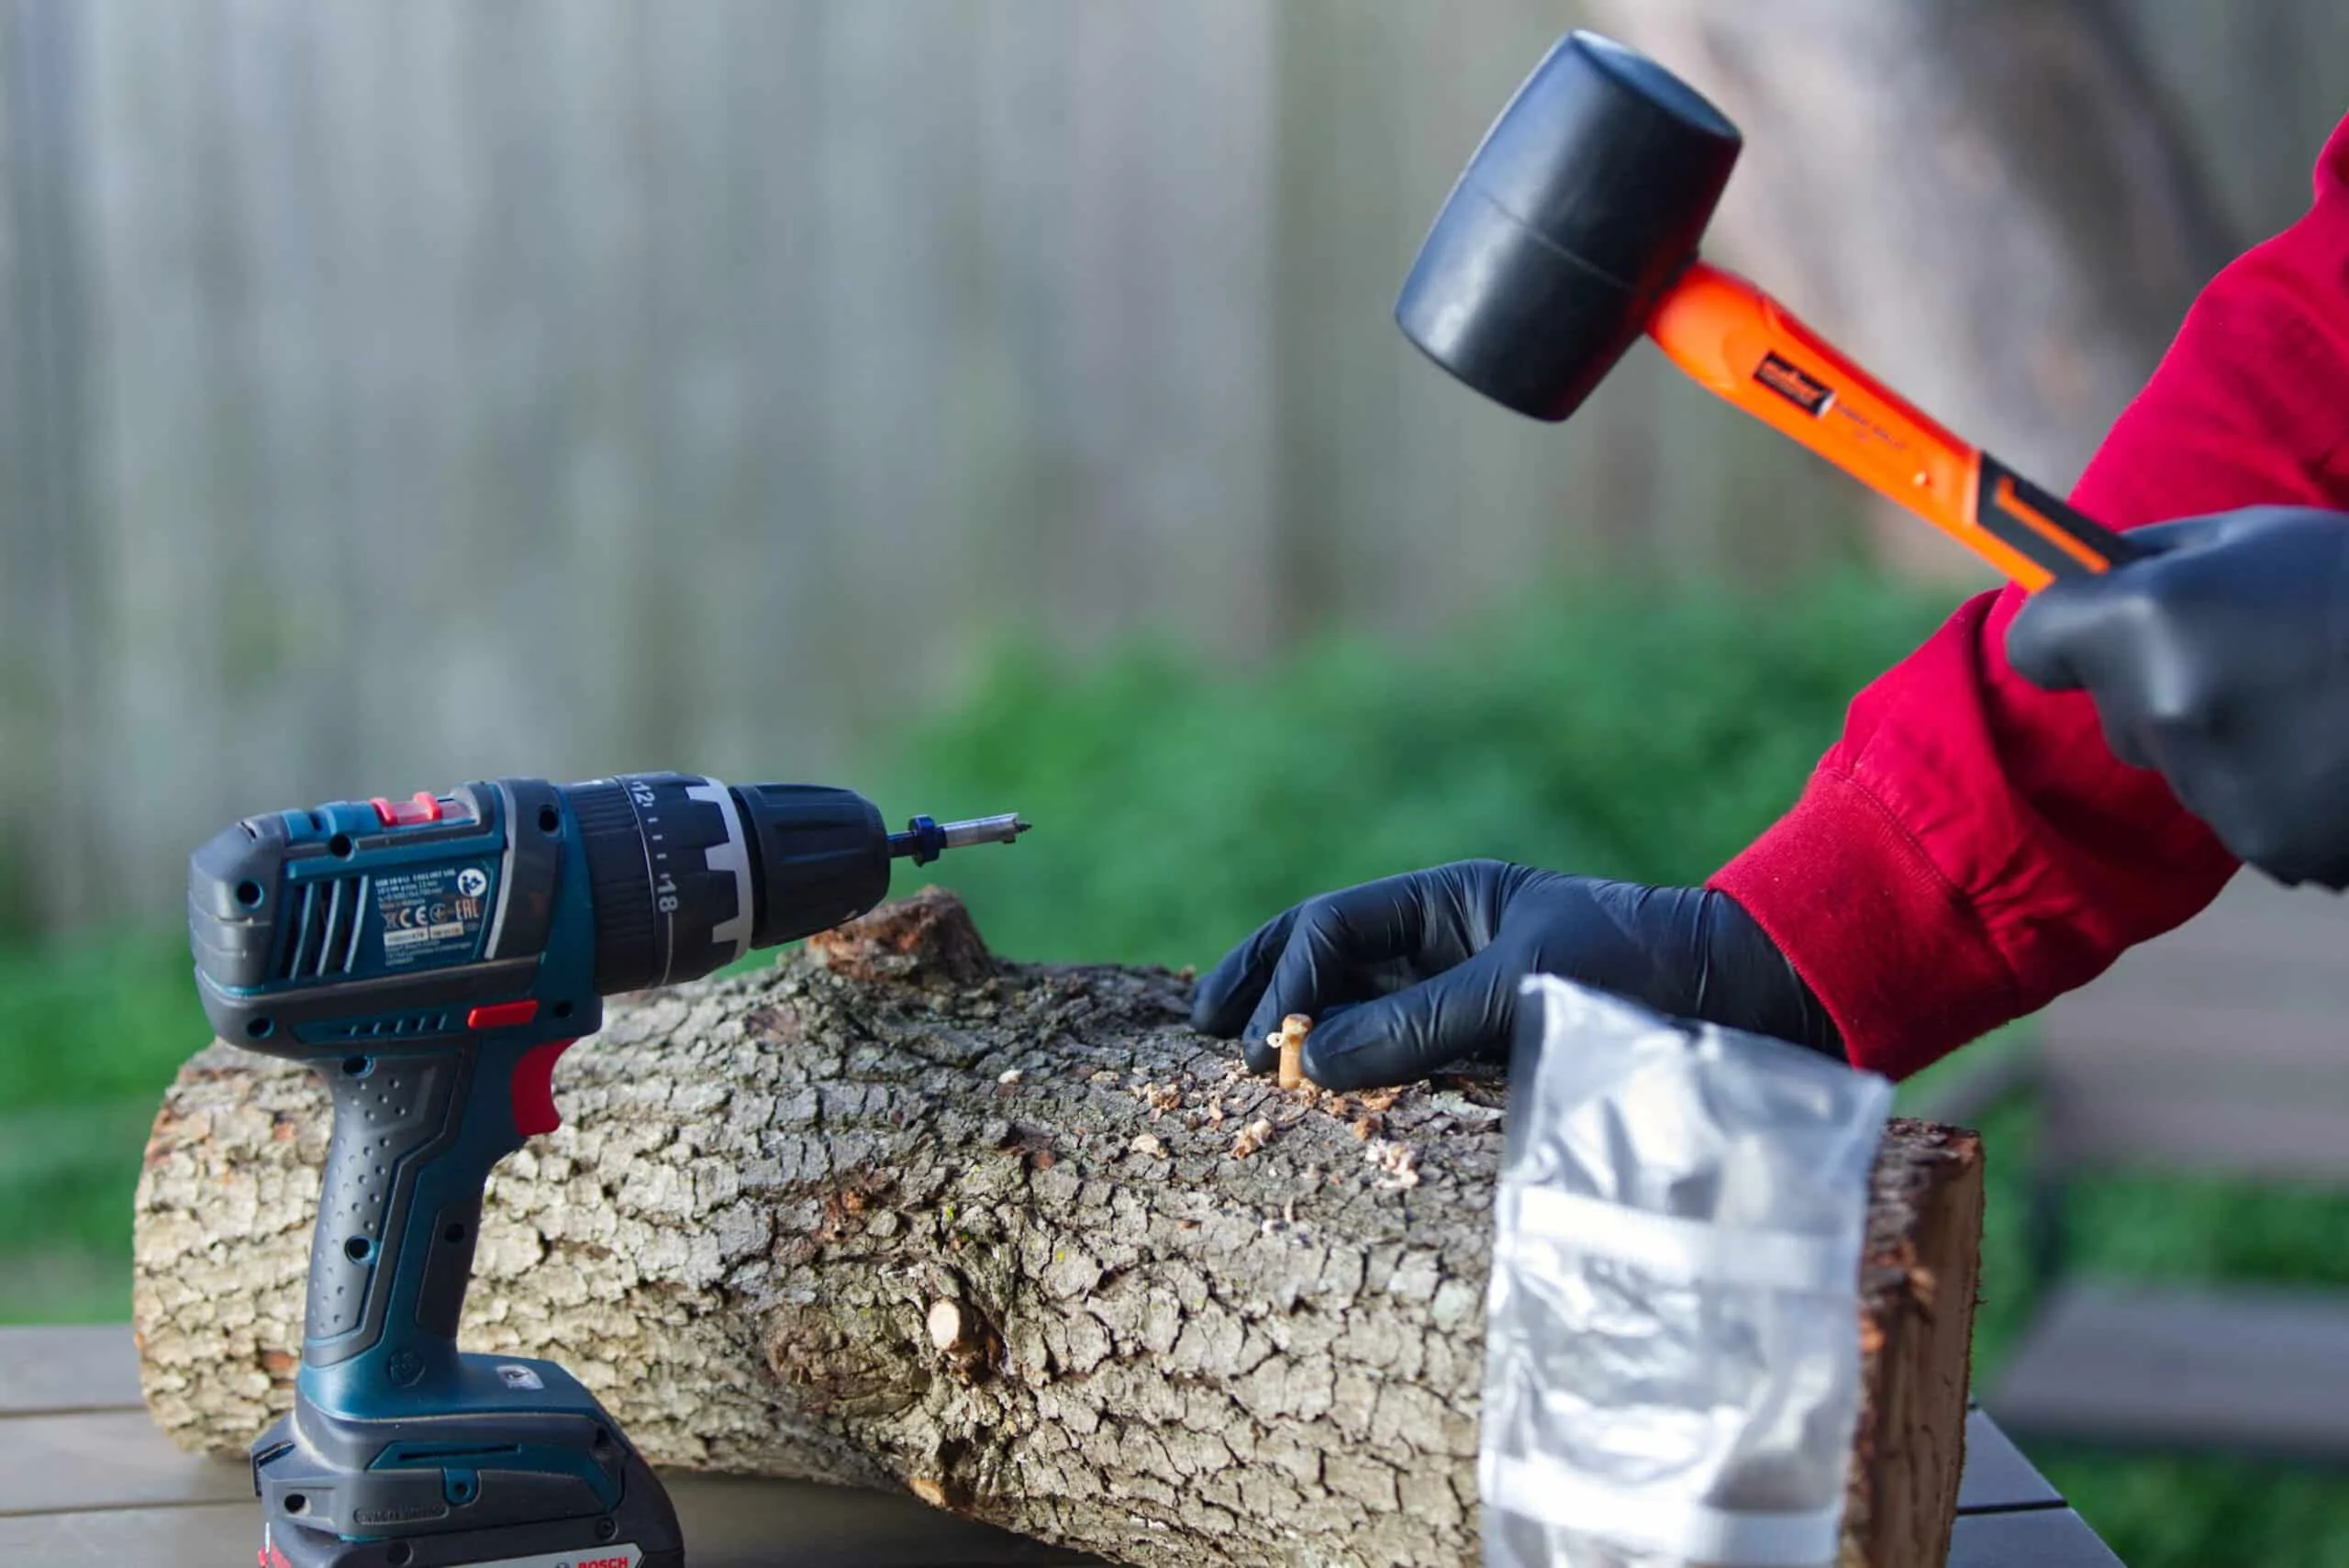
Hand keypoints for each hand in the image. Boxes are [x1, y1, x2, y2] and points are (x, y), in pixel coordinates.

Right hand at [1188, 860, 1839, 1089]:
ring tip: (1244, 1072)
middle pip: (1327, 961)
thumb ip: (1420, 1023)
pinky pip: (1400, 1060)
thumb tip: (1315, 1059)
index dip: (1284, 977)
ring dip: (1300, 1037)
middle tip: (1207, 1041)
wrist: (1753, 1004)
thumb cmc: (1646, 972)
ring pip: (1356, 1011)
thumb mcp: (1528, 988)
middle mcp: (1446, 945)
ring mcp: (1463, 1000)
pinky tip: (1322, 1101)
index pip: (1336, 927)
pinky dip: (1353, 1076)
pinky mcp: (1487, 1055)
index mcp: (1451, 901)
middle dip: (1265, 991)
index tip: (1261, 1043)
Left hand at [2006, 507, 2348, 888]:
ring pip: (2176, 762)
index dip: (2063, 630)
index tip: (2090, 627)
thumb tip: (2081, 575)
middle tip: (2254, 652)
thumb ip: (2153, 558)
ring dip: (2221, 736)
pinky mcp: (2266, 845)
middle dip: (2157, 681)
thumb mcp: (2256, 536)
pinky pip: (2237, 811)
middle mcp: (2165, 708)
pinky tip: (2335, 751)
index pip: (2035, 641)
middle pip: (2112, 706)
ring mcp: (2215, 787)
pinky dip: (2274, 787)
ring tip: (2312, 702)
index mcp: (2149, 620)